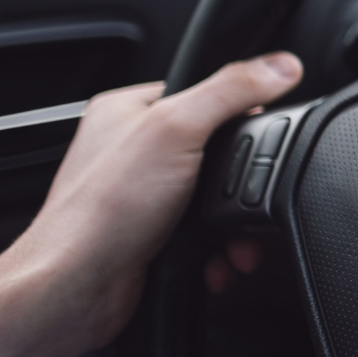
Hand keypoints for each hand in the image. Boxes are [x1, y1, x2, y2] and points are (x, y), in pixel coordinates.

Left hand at [4, 52, 302, 346]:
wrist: (77, 290)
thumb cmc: (100, 212)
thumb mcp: (176, 130)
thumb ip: (231, 91)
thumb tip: (280, 66)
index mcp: (129, 111)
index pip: (203, 93)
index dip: (238, 114)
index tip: (257, 136)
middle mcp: (134, 151)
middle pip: (218, 152)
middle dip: (240, 185)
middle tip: (245, 197)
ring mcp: (144, 196)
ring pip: (215, 200)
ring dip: (234, 226)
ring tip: (234, 241)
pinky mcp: (156, 237)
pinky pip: (207, 236)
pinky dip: (220, 252)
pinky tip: (215, 261)